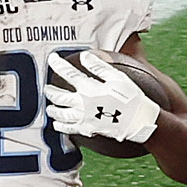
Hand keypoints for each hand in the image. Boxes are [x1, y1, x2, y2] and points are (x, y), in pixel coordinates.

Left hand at [44, 52, 160, 143]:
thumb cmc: (131, 98)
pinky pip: (69, 129)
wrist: (139, 122)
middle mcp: (82, 104)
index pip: (68, 73)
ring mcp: (84, 119)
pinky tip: (58, 125)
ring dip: (53, 110)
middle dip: (50, 91)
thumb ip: (99, 66)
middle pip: (59, 97)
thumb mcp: (118, 78)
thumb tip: (84, 56)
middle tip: (47, 88)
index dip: (58, 64)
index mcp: (89, 89)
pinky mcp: (88, 130)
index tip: (52, 58)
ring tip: (50, 108)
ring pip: (61, 115)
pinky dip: (61, 127)